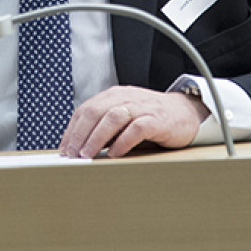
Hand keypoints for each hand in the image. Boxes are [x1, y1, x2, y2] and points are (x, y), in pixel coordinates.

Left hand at [59, 85, 208, 159]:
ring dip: (96, 138)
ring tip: (87, 155)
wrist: (186, 113)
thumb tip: (80, 148)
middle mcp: (126, 98)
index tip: (64, 149)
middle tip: (72, 154)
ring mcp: (142, 107)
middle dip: (80, 134)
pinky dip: (123, 142)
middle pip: (95, 111)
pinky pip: (136, 128)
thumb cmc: (151, 118)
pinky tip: (115, 154)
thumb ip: (105, 127)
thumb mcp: (124, 117)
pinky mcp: (157, 120)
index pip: (86, 109)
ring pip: (112, 118)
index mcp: (114, 96)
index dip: (72, 130)